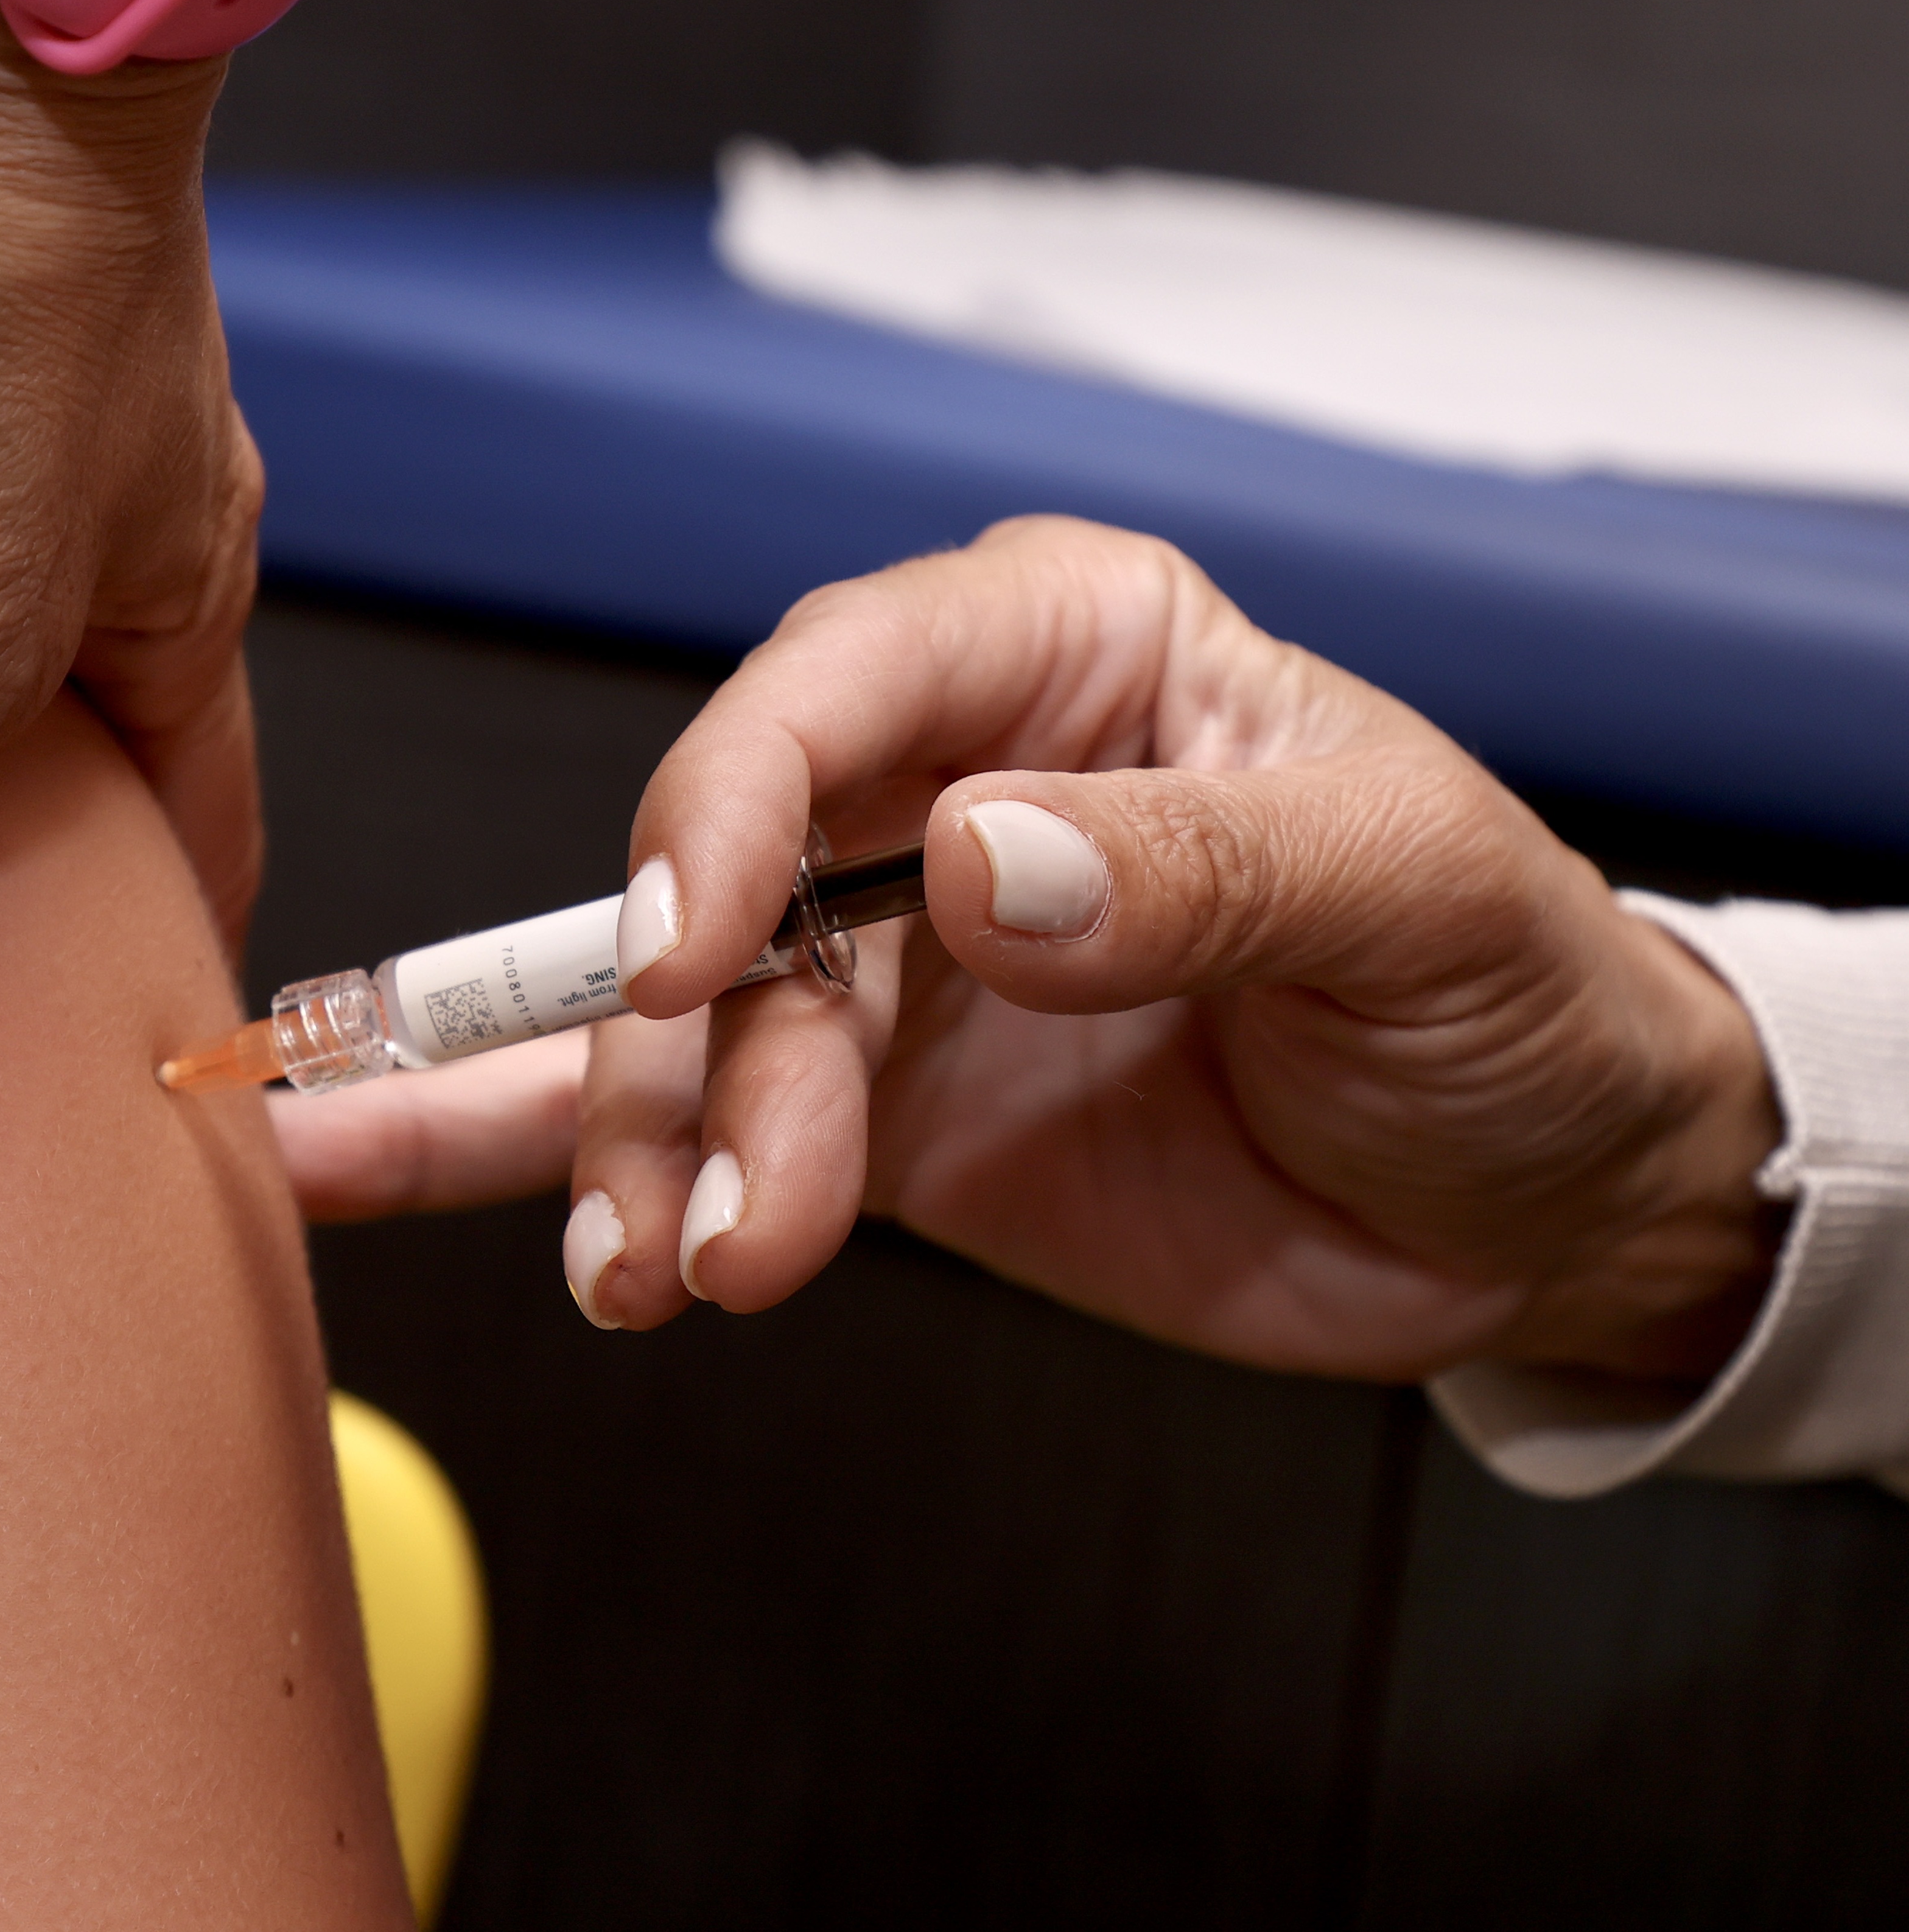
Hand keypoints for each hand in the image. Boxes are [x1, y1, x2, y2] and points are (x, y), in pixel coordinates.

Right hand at [281, 518, 1783, 1388]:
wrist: (1543, 1206)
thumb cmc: (1512, 990)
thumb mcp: (1413, 891)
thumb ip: (1201, 864)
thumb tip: (976, 861)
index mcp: (1071, 658)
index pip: (842, 685)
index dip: (733, 803)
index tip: (687, 947)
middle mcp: (944, 791)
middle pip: (728, 878)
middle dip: (689, 1045)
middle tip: (710, 1200)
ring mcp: (893, 966)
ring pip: (692, 1033)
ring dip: (643, 1150)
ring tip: (658, 1273)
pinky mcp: (875, 1119)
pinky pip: (690, 1126)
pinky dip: (552, 1159)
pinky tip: (389, 1167)